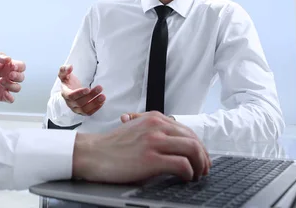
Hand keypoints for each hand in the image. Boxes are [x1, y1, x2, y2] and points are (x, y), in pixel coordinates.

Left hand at [0, 52, 24, 102]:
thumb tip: (8, 59)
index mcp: (8, 66)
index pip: (21, 66)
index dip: (19, 67)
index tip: (13, 66)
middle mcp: (8, 76)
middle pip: (21, 77)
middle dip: (17, 76)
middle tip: (9, 75)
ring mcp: (5, 86)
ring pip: (17, 88)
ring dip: (12, 85)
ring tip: (0, 81)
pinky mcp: (1, 95)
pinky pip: (10, 99)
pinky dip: (10, 98)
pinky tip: (5, 94)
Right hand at [59, 65, 104, 115]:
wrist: (70, 90)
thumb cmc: (68, 82)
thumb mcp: (64, 74)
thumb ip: (65, 69)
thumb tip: (70, 67)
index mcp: (65, 93)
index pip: (71, 96)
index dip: (79, 93)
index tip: (88, 89)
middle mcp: (69, 103)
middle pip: (80, 102)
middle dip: (91, 96)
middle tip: (100, 88)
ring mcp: (75, 109)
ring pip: (84, 109)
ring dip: (94, 103)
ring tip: (103, 96)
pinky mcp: (81, 112)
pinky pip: (88, 113)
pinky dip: (95, 108)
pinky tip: (102, 102)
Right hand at [72, 112, 210, 182]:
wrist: (92, 154)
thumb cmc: (113, 146)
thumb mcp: (137, 129)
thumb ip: (156, 131)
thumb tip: (176, 144)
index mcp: (154, 118)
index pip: (188, 130)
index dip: (199, 147)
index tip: (200, 158)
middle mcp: (157, 125)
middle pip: (194, 139)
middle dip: (203, 157)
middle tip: (203, 170)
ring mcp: (154, 141)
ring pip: (193, 149)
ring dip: (199, 165)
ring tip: (196, 175)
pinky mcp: (151, 159)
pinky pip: (182, 164)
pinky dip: (188, 173)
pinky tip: (184, 178)